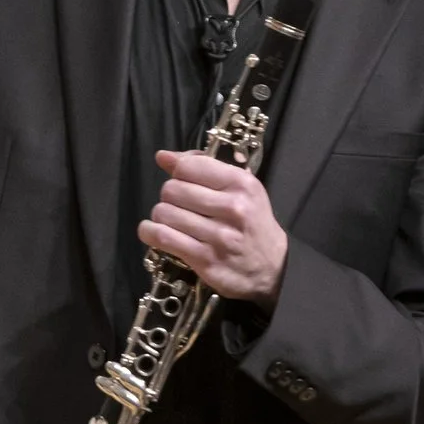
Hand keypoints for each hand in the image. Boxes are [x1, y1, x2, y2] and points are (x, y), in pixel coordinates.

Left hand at [138, 149, 287, 304]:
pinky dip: (150, 232)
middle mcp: (233, 208)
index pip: (189, 166)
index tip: (182, 180)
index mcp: (241, 184)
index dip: (178, 171)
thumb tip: (163, 157)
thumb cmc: (251, 222)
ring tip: (171, 220)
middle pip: (172, 189)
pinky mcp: (205, 259)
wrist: (272, 267)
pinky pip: (162, 237)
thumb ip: (204, 167)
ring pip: (164, 212)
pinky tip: (155, 231)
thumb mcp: (240, 188)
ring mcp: (219, 236)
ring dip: (161, 216)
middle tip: (178, 204)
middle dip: (169, 195)